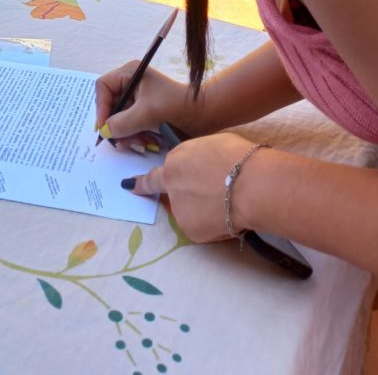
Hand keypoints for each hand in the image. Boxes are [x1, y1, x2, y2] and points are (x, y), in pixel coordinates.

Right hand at [95, 63, 196, 141]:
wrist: (204, 114)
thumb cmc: (177, 105)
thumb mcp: (147, 113)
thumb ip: (123, 122)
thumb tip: (104, 131)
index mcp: (131, 73)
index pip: (104, 86)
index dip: (101, 106)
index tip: (103, 126)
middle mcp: (131, 83)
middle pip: (110, 105)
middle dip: (116, 125)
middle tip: (120, 141)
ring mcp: (137, 98)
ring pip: (119, 119)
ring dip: (127, 134)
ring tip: (140, 143)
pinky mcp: (143, 112)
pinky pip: (130, 125)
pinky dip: (135, 135)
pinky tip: (146, 142)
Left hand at [124, 132, 260, 242]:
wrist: (250, 185)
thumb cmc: (236, 157)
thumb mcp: (210, 146)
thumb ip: (196, 159)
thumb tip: (197, 168)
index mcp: (174, 163)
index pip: (152, 176)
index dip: (140, 182)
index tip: (127, 186)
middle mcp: (170, 188)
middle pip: (176, 194)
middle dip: (189, 195)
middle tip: (214, 191)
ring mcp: (179, 211)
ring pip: (189, 212)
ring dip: (201, 209)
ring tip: (228, 202)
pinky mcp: (191, 231)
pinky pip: (201, 227)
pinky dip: (212, 223)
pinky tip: (228, 215)